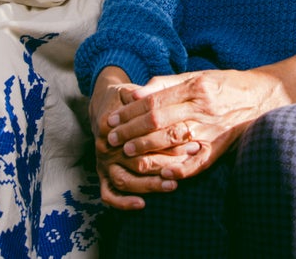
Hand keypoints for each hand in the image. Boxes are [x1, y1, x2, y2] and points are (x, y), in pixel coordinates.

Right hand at [88, 68, 195, 208]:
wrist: (103, 105)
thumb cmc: (124, 98)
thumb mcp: (132, 92)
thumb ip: (145, 96)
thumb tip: (158, 97)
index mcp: (112, 126)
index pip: (143, 137)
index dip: (169, 140)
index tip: (193, 141)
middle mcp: (105, 147)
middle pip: (138, 162)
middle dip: (167, 164)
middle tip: (190, 162)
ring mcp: (103, 163)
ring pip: (125, 181)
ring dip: (150, 185)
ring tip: (172, 185)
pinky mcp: (102, 175)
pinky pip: (108, 194)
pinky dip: (123, 202)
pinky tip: (142, 204)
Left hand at [103, 69, 284, 181]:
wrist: (265, 96)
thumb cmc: (226, 84)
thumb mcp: (196, 76)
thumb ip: (165, 84)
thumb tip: (134, 93)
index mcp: (194, 88)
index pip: (153, 102)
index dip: (128, 112)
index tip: (110, 120)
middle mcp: (202, 108)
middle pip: (157, 121)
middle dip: (130, 131)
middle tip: (111, 139)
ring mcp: (212, 129)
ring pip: (172, 141)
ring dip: (146, 148)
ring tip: (127, 153)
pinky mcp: (220, 147)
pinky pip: (198, 162)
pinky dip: (180, 169)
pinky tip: (162, 173)